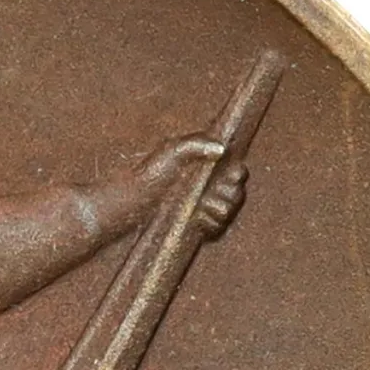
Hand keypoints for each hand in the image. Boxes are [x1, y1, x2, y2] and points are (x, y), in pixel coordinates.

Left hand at [128, 135, 246, 234]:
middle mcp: (210, 186)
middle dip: (228, 194)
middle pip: (237, 192)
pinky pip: (218, 227)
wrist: (132, 202)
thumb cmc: (150, 172)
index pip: (238, 171)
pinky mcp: (197, 224)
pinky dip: (212, 223)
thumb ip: (197, 143)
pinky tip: (199, 218)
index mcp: (209, 166)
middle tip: (211, 194)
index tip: (228, 176)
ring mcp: (204, 207)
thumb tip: (221, 149)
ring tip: (202, 206)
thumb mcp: (172, 150)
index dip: (237, 175)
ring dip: (219, 209)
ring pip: (230, 210)